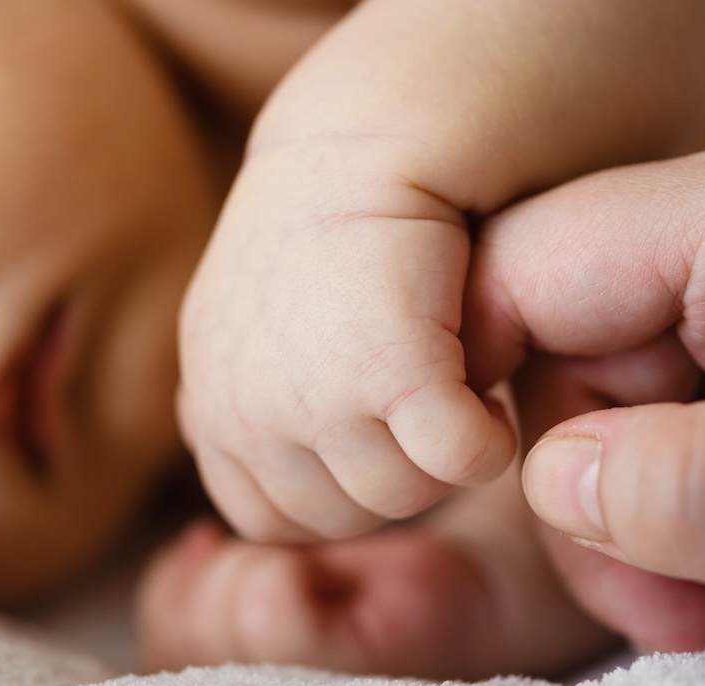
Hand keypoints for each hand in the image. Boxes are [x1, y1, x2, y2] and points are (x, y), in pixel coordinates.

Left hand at [178, 141, 514, 541]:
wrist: (357, 142)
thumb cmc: (319, 237)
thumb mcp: (247, 335)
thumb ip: (248, 414)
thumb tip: (267, 503)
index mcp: (211, 411)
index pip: (268, 523)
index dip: (333, 494)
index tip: (373, 438)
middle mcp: (244, 414)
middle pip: (344, 517)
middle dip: (395, 473)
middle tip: (424, 405)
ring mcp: (308, 399)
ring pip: (403, 494)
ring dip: (443, 455)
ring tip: (453, 386)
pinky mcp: (387, 371)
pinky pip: (457, 459)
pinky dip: (488, 443)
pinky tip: (492, 403)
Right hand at [464, 97, 704, 638]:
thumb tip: (547, 477)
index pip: (542, 261)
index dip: (479, 381)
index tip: (505, 506)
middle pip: (574, 326)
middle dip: (592, 484)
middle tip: (666, 607)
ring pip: (616, 368)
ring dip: (638, 502)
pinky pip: (676, 383)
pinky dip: (684, 486)